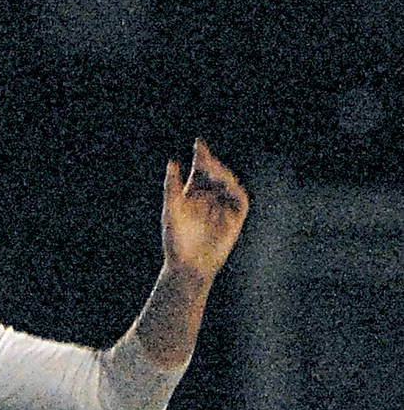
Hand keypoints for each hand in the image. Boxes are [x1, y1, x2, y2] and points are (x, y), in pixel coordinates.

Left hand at [161, 139, 248, 280]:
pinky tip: (225, 184)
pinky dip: (234, 190)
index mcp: (195, 192)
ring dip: (222, 174)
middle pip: (215, 173)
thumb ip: (171, 187)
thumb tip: (172, 162)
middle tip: (203, 159)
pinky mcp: (236, 217)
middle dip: (211, 165)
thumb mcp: (171, 210)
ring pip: (228, 182)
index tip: (198, 144)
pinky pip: (239, 198)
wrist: (188, 265)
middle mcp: (211, 196)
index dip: (201, 156)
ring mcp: (224, 205)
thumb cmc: (176, 241)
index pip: (200, 169)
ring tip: (211, 170)